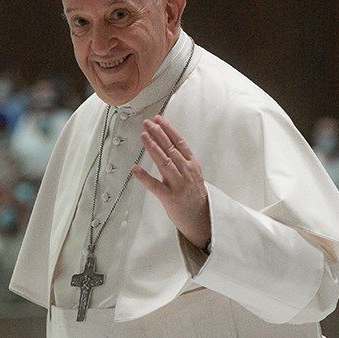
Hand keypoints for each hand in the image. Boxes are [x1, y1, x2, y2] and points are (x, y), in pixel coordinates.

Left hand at [131, 115, 210, 249]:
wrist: (203, 218)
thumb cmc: (195, 195)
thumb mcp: (193, 173)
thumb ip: (182, 159)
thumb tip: (167, 141)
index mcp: (192, 165)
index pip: (180, 142)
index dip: (168, 129)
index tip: (159, 119)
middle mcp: (186, 172)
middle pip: (171, 148)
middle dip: (158, 134)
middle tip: (147, 123)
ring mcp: (178, 185)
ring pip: (164, 162)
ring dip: (153, 148)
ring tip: (144, 136)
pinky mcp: (170, 198)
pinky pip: (155, 186)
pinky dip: (144, 177)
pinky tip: (135, 169)